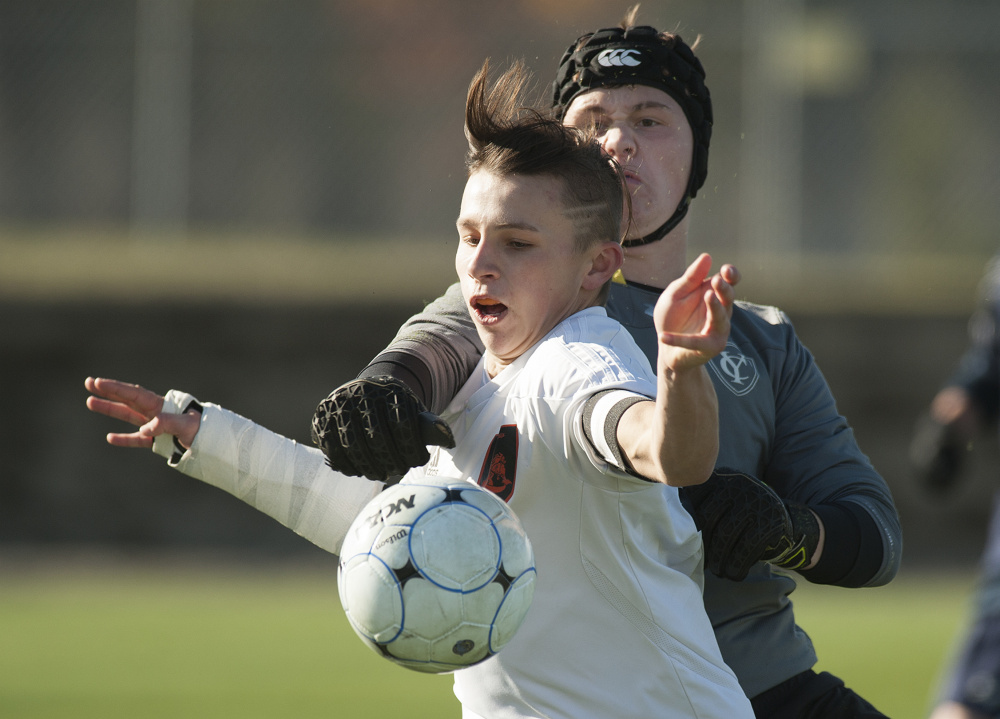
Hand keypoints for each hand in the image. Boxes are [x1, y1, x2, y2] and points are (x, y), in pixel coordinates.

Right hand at [84, 377, 200, 449]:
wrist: (215, 442)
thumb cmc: (204, 430)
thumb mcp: (187, 425)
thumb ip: (167, 424)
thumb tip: (146, 428)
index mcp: (162, 405)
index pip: (134, 394)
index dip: (116, 388)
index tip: (98, 382)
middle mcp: (156, 413)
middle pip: (127, 400)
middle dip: (109, 391)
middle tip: (88, 383)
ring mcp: (155, 426)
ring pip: (128, 416)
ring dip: (110, 409)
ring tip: (90, 402)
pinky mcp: (158, 441)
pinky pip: (137, 439)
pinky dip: (124, 438)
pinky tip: (110, 437)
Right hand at [311, 376, 454, 483]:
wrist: (365, 393)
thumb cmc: (395, 410)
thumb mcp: (415, 412)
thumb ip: (430, 426)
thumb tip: (449, 440)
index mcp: (389, 389)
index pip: (403, 423)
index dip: (412, 447)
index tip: (419, 461)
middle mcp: (361, 392)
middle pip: (377, 436)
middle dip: (391, 459)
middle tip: (398, 471)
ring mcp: (339, 404)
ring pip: (353, 444)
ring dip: (368, 466)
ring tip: (380, 475)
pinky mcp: (321, 418)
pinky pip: (332, 448)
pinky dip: (346, 465)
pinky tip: (358, 471)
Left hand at [653, 253, 737, 372]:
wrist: (666, 348)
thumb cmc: (673, 318)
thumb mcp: (676, 294)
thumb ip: (690, 278)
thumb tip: (707, 256)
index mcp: (713, 294)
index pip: (729, 282)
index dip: (731, 275)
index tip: (726, 270)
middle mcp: (720, 312)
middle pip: (728, 298)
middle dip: (724, 289)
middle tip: (717, 281)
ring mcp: (717, 330)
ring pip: (720, 318)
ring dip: (715, 308)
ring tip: (708, 296)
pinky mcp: (708, 347)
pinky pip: (694, 342)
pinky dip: (678, 340)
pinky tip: (662, 337)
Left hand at [680, 468, 819, 580]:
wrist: (782, 519)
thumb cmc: (740, 514)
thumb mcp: (722, 500)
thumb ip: (700, 505)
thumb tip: (668, 531)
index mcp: (720, 478)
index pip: (694, 500)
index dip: (686, 526)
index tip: (683, 544)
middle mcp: (737, 485)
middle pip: (708, 519)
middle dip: (702, 545)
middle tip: (701, 562)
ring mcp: (755, 502)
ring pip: (726, 535)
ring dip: (718, 559)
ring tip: (716, 570)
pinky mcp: (770, 522)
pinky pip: (746, 548)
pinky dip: (737, 565)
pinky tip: (733, 573)